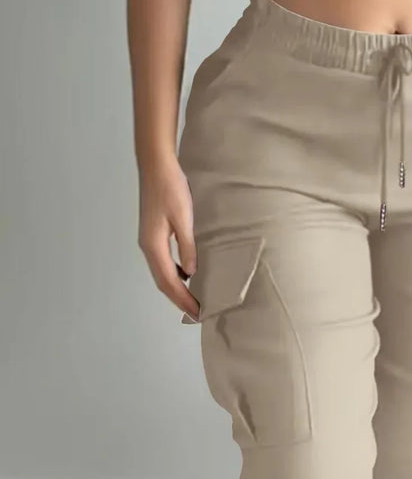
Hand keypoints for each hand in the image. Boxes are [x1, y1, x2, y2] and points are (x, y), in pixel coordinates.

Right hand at [138, 157, 199, 321]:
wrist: (156, 166)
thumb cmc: (170, 188)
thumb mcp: (184, 218)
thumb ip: (188, 247)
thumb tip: (191, 273)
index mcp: (154, 246)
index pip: (170, 282)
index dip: (183, 300)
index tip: (197, 313)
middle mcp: (148, 247)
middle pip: (163, 282)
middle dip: (179, 299)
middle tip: (196, 313)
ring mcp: (148, 241)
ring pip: (162, 273)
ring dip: (176, 288)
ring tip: (192, 299)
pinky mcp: (152, 234)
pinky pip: (163, 262)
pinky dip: (174, 274)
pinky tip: (187, 275)